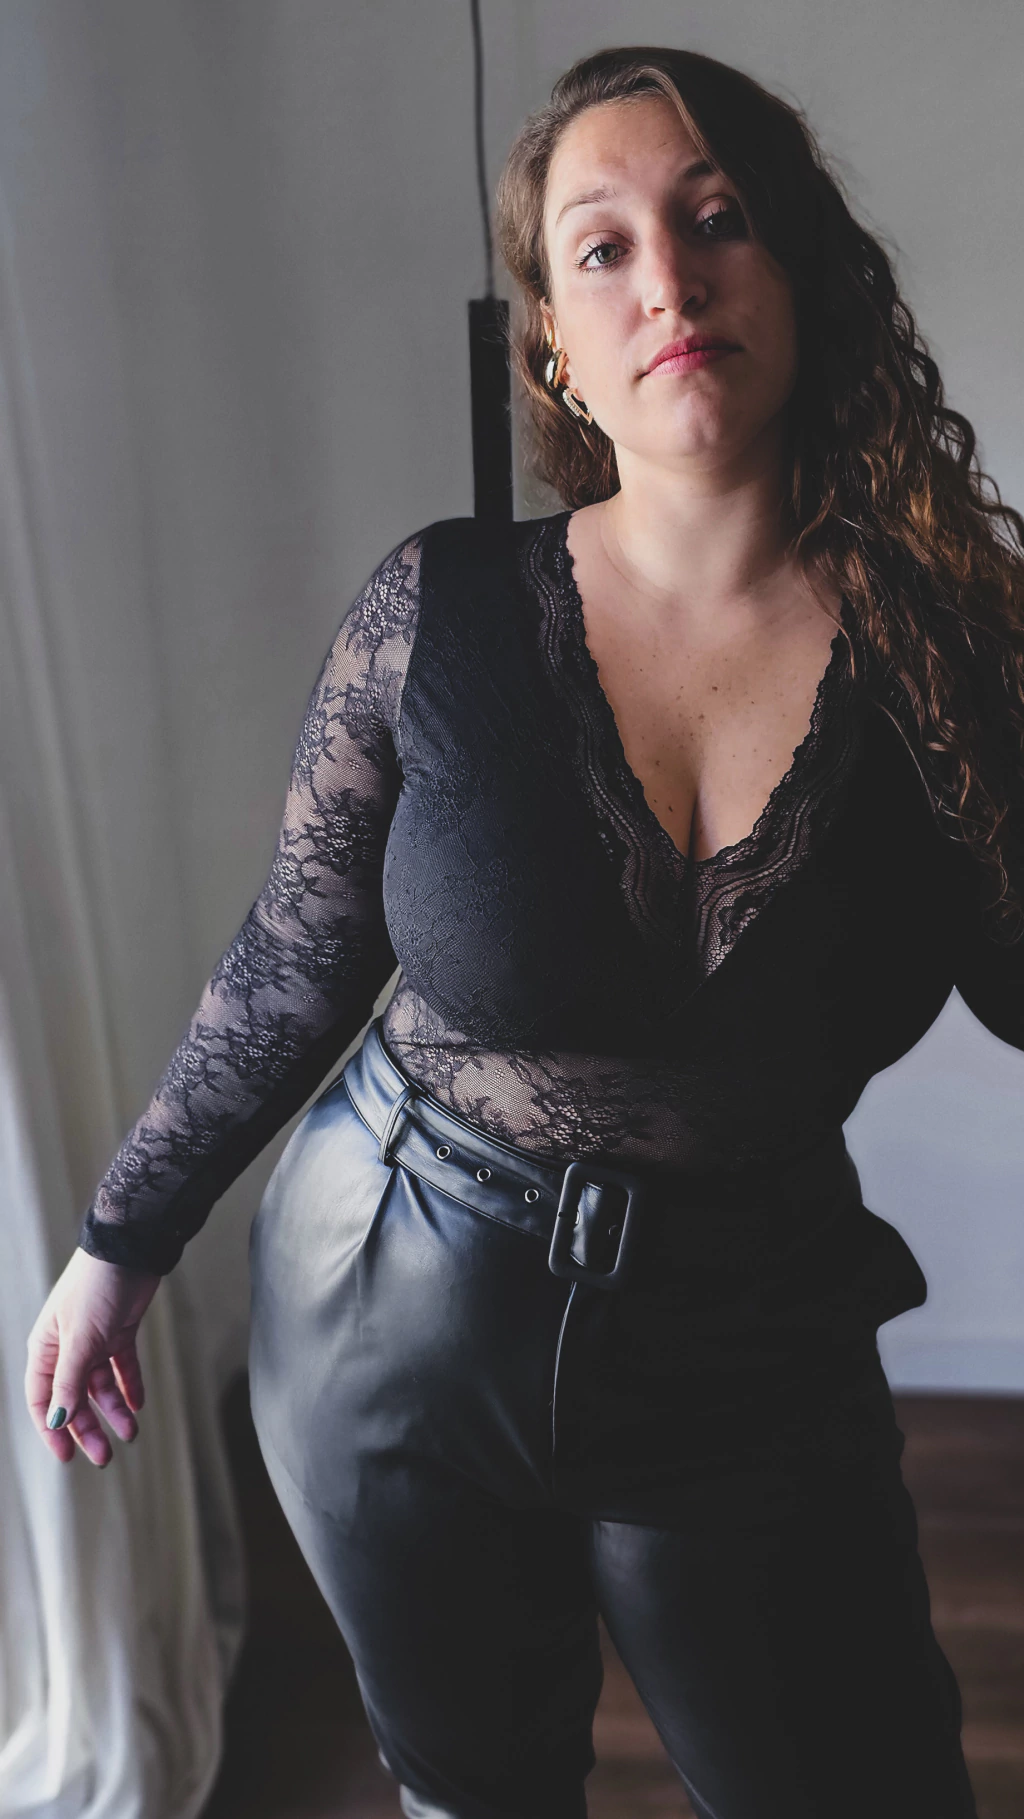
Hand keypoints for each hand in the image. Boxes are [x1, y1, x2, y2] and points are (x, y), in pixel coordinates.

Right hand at [25, 1246, 162, 1466]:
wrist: (130, 1250)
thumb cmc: (95, 1289)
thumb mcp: (80, 1340)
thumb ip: (69, 1382)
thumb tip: (56, 1421)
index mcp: (46, 1348)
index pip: (42, 1399)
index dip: (52, 1429)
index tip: (67, 1457)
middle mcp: (67, 1348)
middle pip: (74, 1398)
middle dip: (88, 1428)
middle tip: (106, 1456)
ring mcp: (94, 1340)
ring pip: (101, 1386)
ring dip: (114, 1410)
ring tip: (131, 1432)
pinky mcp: (119, 1331)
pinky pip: (122, 1366)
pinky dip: (129, 1385)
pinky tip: (138, 1404)